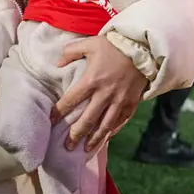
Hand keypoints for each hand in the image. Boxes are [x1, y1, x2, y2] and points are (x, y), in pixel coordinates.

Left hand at [51, 36, 147, 151]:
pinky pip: (120, 122)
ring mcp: (120, 101)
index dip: (59, 112)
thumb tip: (57, 64)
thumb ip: (70, 52)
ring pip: (105, 126)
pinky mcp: (132, 103)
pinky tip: (105, 139)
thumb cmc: (114, 45)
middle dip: (76, 134)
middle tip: (67, 146)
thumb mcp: (89, 44)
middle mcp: (105, 94)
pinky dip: (112, 132)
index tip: (50, 121)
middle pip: (88, 120)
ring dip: (94, 139)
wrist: (143, 48)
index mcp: (92, 80)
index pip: (71, 100)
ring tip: (84, 149)